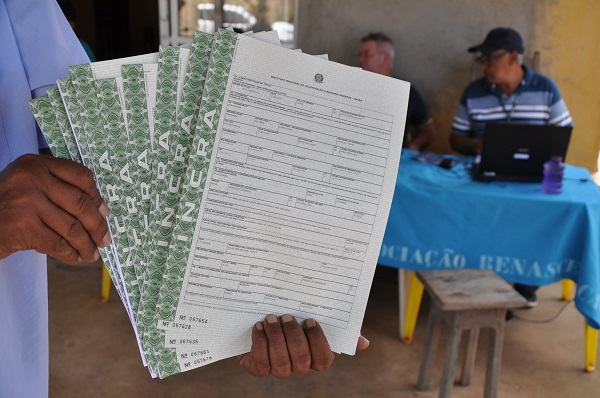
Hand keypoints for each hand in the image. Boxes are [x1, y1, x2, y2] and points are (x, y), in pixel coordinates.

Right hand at [0, 154, 109, 263]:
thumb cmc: (3, 204)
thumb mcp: (26, 184)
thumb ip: (56, 188)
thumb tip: (99, 210)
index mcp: (36, 164)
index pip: (80, 175)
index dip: (96, 196)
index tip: (104, 212)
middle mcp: (32, 179)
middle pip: (80, 204)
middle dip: (97, 226)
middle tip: (105, 239)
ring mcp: (26, 203)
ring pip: (71, 227)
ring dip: (86, 244)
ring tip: (92, 253)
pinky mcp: (22, 227)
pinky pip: (57, 243)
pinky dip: (70, 253)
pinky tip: (76, 258)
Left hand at [237, 314, 368, 377]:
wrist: (260, 319)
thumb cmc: (293, 319)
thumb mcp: (314, 319)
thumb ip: (338, 329)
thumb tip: (363, 342)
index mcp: (315, 356)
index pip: (324, 360)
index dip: (317, 341)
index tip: (309, 320)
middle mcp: (298, 366)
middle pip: (301, 361)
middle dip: (293, 336)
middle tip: (287, 316)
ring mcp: (278, 369)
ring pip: (281, 364)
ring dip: (276, 338)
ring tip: (271, 319)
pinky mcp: (258, 368)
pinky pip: (261, 363)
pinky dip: (260, 343)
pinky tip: (259, 326)